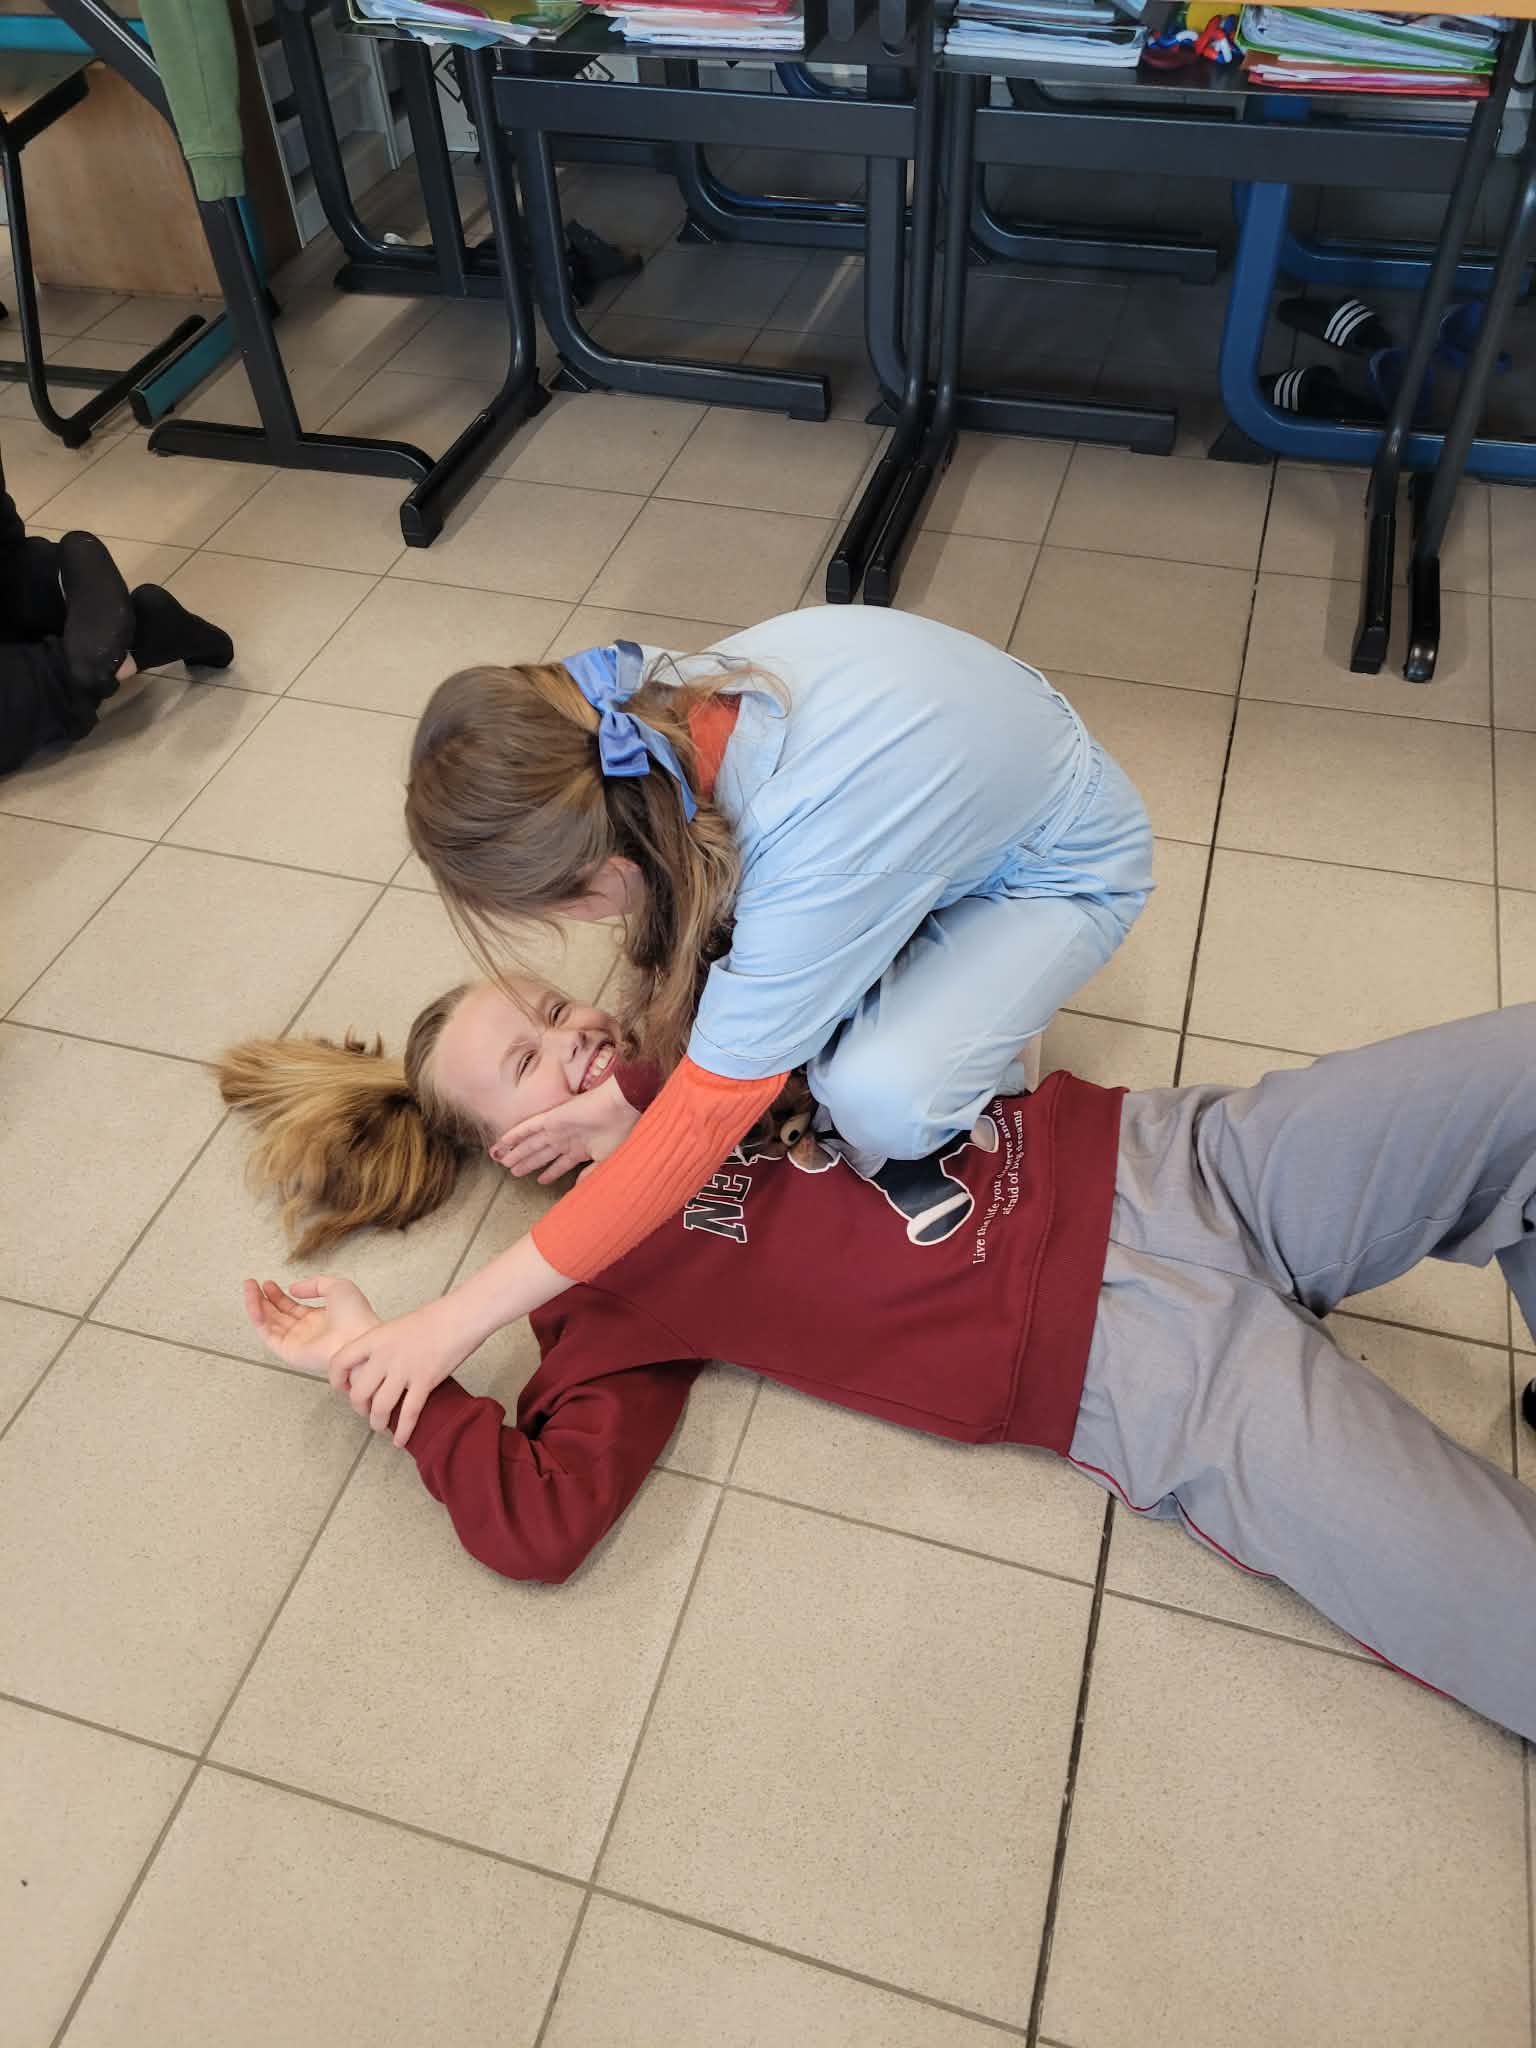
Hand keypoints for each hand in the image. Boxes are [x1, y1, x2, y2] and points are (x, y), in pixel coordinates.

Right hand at [243, 1274, 378, 1375]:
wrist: (358, 1337)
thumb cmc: (355, 1314)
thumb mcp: (337, 1287)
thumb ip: (314, 1284)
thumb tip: (293, 1289)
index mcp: (319, 1319)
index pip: (292, 1307)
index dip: (278, 1295)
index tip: (268, 1283)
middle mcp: (306, 1331)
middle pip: (277, 1315)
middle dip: (263, 1299)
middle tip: (252, 1284)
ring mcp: (296, 1342)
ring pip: (269, 1323)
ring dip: (256, 1305)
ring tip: (249, 1288)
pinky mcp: (288, 1352)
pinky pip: (267, 1334)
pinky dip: (257, 1318)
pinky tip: (254, 1302)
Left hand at [328, 1295, 478, 1449]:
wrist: (459, 1317)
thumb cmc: (434, 1318)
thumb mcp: (396, 1327)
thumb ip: (382, 1347)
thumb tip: (377, 1366)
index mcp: (375, 1339)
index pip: (340, 1362)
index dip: (337, 1380)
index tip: (344, 1388)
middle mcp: (384, 1356)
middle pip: (359, 1393)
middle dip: (360, 1408)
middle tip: (366, 1411)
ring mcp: (404, 1371)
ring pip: (380, 1408)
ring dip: (377, 1423)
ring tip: (380, 1426)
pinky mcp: (425, 1383)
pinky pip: (408, 1414)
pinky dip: (403, 1432)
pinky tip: (400, 1441)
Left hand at [490, 1073, 639, 1184]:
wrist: (624, 1107)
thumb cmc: (623, 1132)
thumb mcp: (608, 1160)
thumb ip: (591, 1174)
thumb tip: (578, 1188)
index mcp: (582, 1148)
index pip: (561, 1164)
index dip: (551, 1173)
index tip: (541, 1181)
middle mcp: (568, 1139)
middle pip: (542, 1154)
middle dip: (528, 1163)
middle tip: (513, 1172)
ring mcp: (558, 1128)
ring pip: (532, 1143)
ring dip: (518, 1153)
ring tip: (504, 1162)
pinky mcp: (552, 1118)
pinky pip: (528, 1126)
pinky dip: (515, 1134)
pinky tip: (503, 1140)